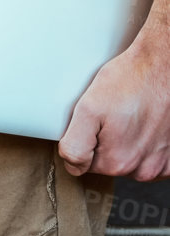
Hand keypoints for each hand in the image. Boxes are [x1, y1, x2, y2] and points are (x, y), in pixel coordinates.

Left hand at [60, 4, 169, 178]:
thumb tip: (74, 167)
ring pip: (131, 162)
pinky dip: (149, 146)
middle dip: (105, 141)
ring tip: (132, 117)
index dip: (83, 140)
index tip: (94, 122)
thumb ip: (75, 145)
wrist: (165, 65)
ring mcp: (161, 163)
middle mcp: (142, 170)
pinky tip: (148, 126)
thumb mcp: (88, 108)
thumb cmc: (129, 80)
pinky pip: (154, 160)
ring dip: (129, 143)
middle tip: (114, 115)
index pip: (83, 164)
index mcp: (116, 162)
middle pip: (108, 164)